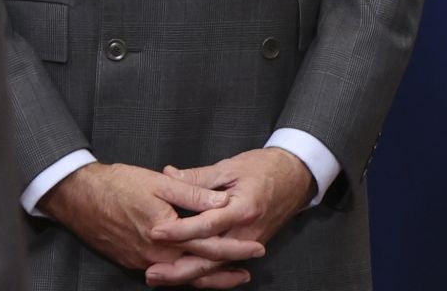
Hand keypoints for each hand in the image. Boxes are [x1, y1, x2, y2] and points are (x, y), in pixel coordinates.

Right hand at [38, 162, 263, 280]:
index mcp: (166, 234)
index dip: (234, 248)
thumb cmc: (118, 184)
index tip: (256, 247)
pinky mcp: (133, 261)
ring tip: (230, 278)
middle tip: (248, 272)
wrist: (79, 197)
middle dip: (225, 272)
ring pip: (182, 276)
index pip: (209, 246)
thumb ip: (193, 194)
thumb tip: (222, 203)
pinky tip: (195, 271)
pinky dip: (184, 275)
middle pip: (198, 270)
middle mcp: (156, 255)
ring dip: (207, 278)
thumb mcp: (159, 183)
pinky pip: (166, 273)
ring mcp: (143, 261)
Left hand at [145, 148, 315, 286]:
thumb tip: (168, 174)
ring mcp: (250, 244)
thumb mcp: (230, 166)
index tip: (156, 231)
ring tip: (160, 278)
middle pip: (211, 258)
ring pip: (216, 268)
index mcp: (243, 208)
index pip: (207, 225)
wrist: (296, 178)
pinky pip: (224, 266)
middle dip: (179, 268)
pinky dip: (205, 276)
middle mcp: (247, 233)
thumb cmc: (263, 167)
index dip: (180, 230)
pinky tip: (185, 279)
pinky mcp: (248, 249)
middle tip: (151, 273)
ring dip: (188, 276)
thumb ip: (198, 177)